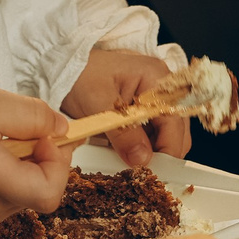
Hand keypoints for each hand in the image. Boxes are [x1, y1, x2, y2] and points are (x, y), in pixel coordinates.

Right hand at [0, 84, 68, 225]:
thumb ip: (30, 115)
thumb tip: (62, 129)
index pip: (49, 193)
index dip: (58, 163)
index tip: (44, 136)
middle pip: (39, 192)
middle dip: (40, 159)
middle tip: (17, 130)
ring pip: (23, 195)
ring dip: (22, 167)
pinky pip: (3, 199)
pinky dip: (5, 176)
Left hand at [62, 49, 192, 168]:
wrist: (63, 68)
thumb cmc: (80, 74)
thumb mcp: (99, 105)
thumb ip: (123, 133)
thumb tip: (142, 159)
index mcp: (156, 78)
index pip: (174, 120)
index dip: (168, 148)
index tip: (154, 169)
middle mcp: (160, 88)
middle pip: (175, 129)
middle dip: (161, 152)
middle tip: (142, 170)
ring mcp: (153, 98)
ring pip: (164, 134)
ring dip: (151, 150)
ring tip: (130, 160)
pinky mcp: (142, 109)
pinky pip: (150, 133)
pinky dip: (141, 146)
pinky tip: (126, 151)